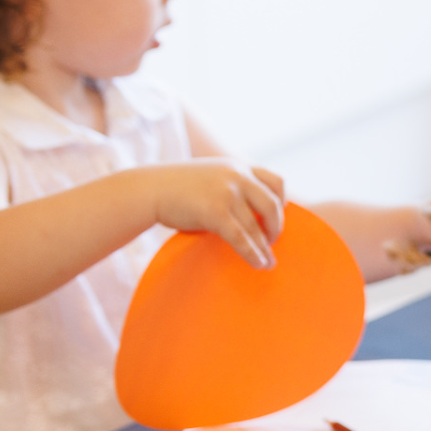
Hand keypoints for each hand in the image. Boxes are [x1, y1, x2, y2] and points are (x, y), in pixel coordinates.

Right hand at [146, 159, 285, 268]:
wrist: (148, 189)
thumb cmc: (176, 188)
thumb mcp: (210, 176)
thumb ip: (231, 186)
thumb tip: (250, 211)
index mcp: (238, 167)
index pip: (276, 180)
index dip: (282, 200)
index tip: (279, 214)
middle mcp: (237, 176)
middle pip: (273, 204)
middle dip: (277, 226)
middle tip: (273, 241)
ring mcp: (227, 193)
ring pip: (257, 226)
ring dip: (265, 247)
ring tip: (269, 262)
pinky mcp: (215, 212)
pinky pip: (242, 238)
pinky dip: (253, 253)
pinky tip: (259, 264)